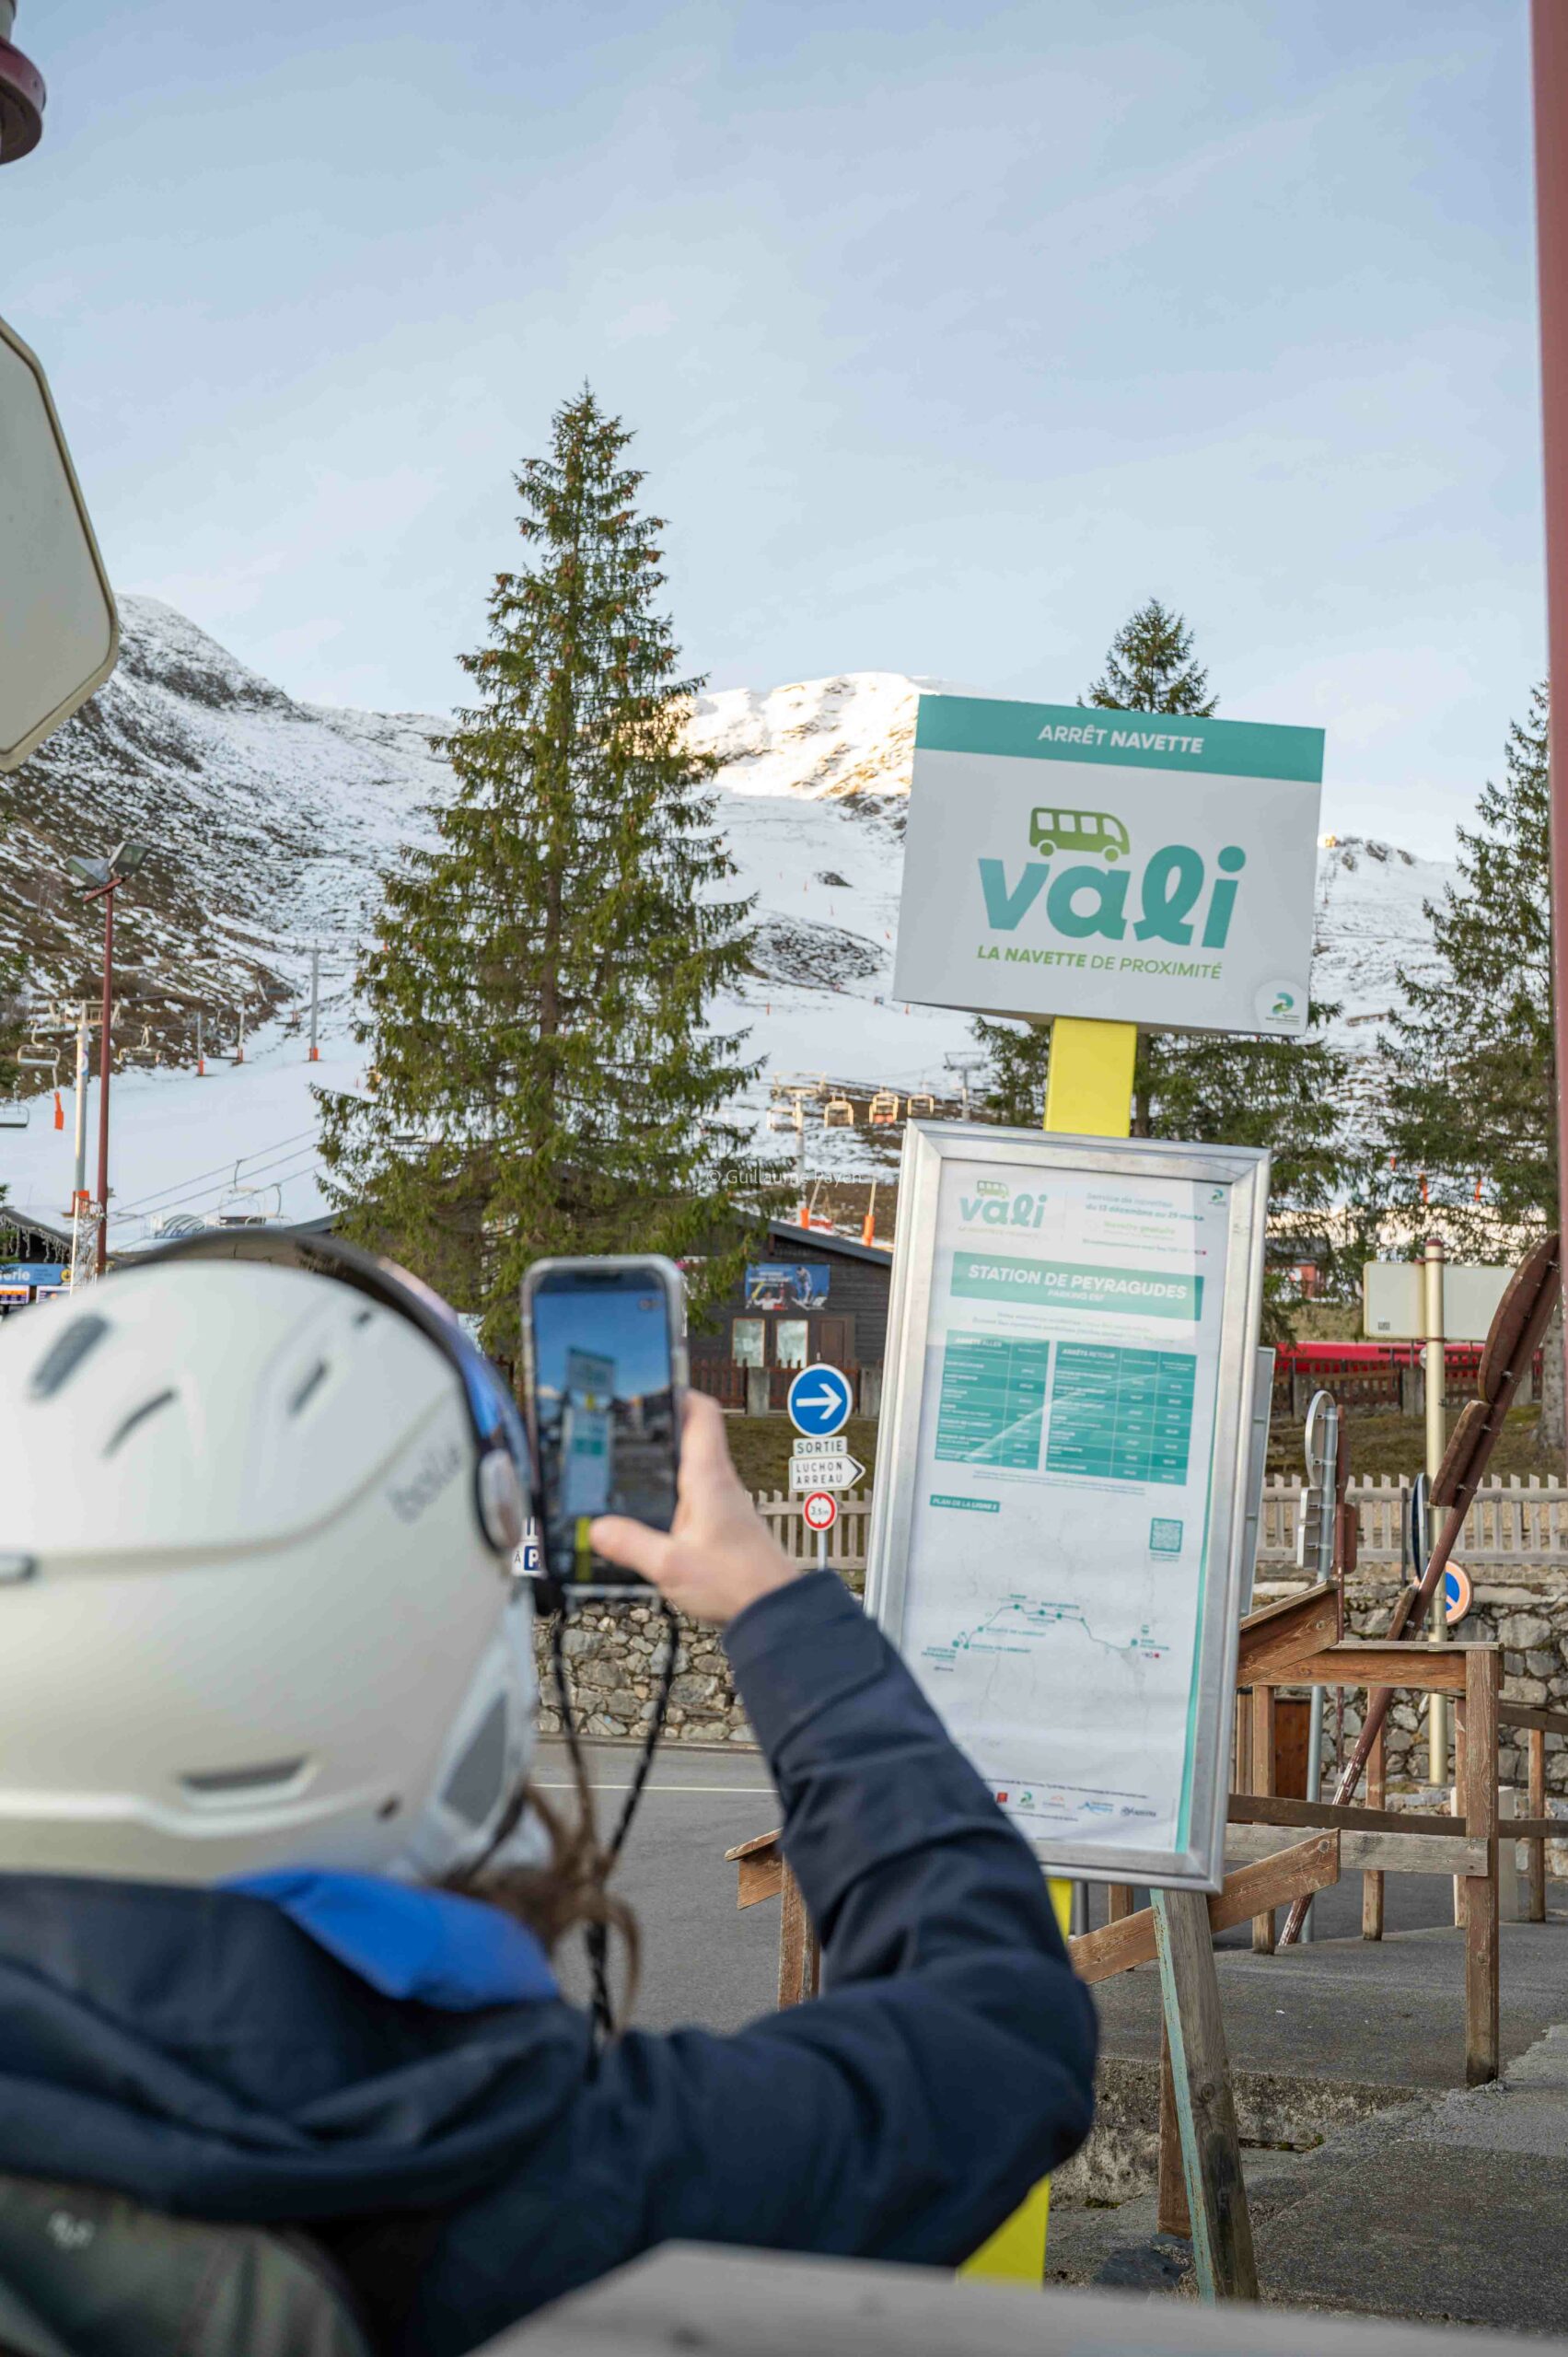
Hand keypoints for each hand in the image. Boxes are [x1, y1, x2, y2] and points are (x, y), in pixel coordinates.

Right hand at [591, 1391, 797, 1624]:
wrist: (774, 1610)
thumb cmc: (737, 1583)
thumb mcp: (671, 1566)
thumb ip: (631, 1545)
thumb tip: (597, 1528)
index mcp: (709, 1478)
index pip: (701, 1413)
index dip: (678, 1392)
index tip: (652, 1387)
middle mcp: (720, 1483)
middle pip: (692, 1436)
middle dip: (661, 1428)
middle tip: (628, 1426)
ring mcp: (725, 1504)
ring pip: (694, 1467)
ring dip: (668, 1462)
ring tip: (632, 1466)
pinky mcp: (726, 1525)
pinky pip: (697, 1496)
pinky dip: (675, 1494)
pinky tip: (656, 1514)